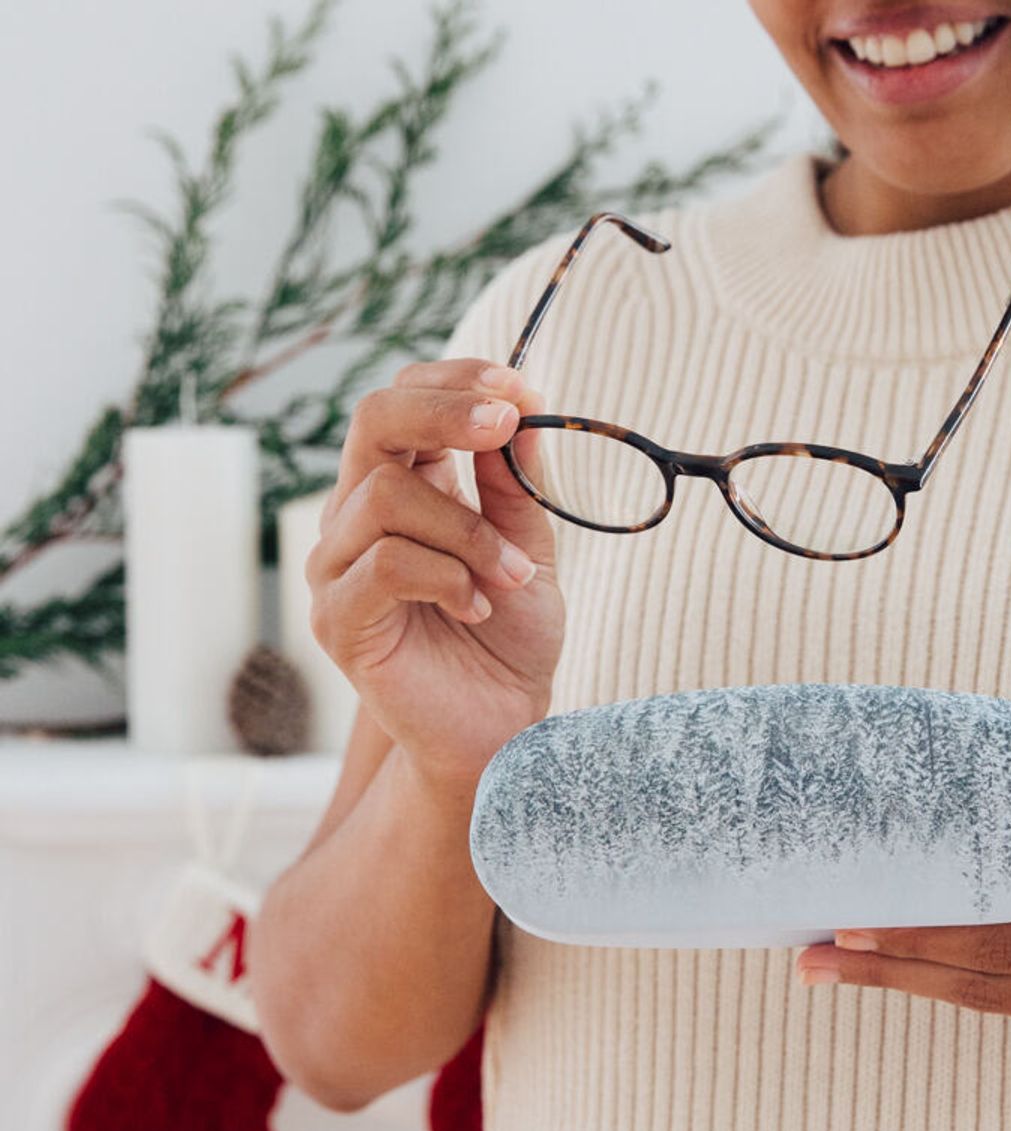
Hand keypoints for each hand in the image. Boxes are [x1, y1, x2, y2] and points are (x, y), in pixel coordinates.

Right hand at [307, 357, 565, 788]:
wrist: (500, 725)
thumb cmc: (510, 636)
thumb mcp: (529, 549)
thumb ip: (517, 488)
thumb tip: (522, 413)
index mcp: (407, 488)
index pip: (404, 402)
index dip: (455, 382)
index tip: (521, 389)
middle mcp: (359, 516)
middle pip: (372, 420)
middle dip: (444, 409)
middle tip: (506, 418)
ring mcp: (338, 566)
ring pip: (386, 494)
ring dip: (468, 529)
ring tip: (511, 575)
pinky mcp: (337, 619)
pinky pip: (384, 564)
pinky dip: (446, 576)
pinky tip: (475, 606)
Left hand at [794, 786, 1010, 1060]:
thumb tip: (964, 830)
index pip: (1001, 945)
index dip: (919, 937)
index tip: (848, 926)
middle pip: (983, 987)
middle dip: (890, 971)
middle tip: (809, 961)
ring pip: (994, 1001)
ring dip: (911, 978)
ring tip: (833, 964)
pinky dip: (958, 977)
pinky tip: (903, 960)